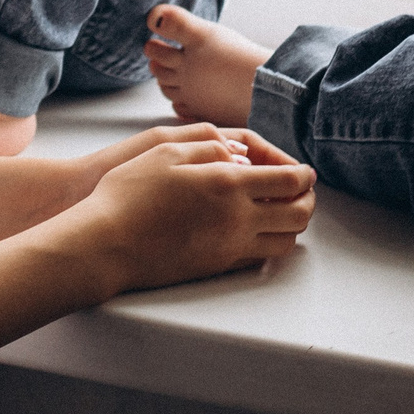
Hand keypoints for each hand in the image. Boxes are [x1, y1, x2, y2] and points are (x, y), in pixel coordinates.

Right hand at [64, 137, 315, 292]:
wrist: (105, 244)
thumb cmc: (127, 194)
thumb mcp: (164, 149)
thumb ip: (208, 146)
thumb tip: (240, 154)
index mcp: (228, 184)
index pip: (290, 181)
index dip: (305, 175)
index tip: (306, 172)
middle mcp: (237, 219)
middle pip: (297, 215)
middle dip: (308, 201)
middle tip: (304, 193)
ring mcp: (229, 247)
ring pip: (284, 242)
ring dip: (292, 225)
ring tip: (283, 212)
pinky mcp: (217, 266)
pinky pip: (260, 258)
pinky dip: (270, 243)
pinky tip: (257, 231)